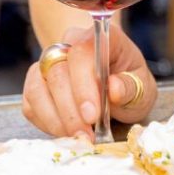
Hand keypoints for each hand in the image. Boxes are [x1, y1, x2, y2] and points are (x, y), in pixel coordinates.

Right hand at [22, 24, 156, 138]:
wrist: (117, 87)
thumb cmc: (131, 84)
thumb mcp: (143, 88)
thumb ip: (131, 87)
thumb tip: (114, 89)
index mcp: (102, 37)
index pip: (82, 52)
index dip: (84, 85)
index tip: (92, 115)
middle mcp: (70, 44)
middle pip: (57, 72)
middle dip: (70, 110)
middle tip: (86, 134)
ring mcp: (50, 62)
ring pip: (37, 88)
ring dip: (56, 119)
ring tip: (77, 137)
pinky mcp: (36, 83)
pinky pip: (30, 103)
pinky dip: (46, 122)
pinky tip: (65, 132)